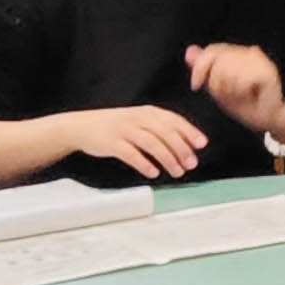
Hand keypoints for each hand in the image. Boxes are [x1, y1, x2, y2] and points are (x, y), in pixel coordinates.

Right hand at [62, 104, 211, 178]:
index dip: (189, 132)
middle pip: (165, 132)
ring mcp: (124, 130)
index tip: (202, 145)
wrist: (82, 126)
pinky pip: (131, 154)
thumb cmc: (116, 125)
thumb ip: (161, 128)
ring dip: (167, 158)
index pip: (174, 120)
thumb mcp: (139, 120)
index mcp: (147, 112)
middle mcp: (138, 118)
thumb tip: (187, 145)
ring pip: (151, 143)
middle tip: (191, 164)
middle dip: (181, 149)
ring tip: (177, 172)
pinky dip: (144, 163)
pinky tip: (153, 172)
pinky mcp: (111, 143)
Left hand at [185, 43, 284, 130]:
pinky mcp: (267, 72)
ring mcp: (260, 61)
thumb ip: (204, 70)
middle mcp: (250, 52)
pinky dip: (240, 93)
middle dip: (215, 83)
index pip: (212, 51)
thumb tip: (189, 51)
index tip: (195, 86)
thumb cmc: (246, 105)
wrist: (270, 120)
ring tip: (239, 97)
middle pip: (218, 61)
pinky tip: (248, 97)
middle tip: (226, 96)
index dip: (200, 68)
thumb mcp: (217, 88)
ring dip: (228, 90)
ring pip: (227, 70)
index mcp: (238, 53)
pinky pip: (241, 80)